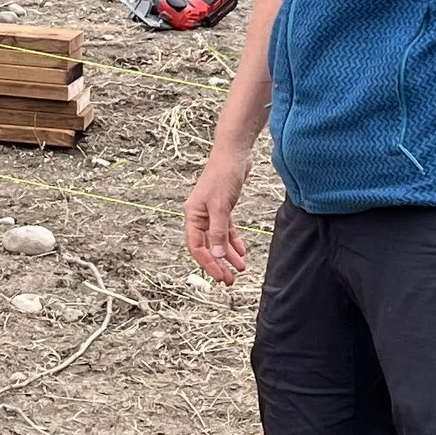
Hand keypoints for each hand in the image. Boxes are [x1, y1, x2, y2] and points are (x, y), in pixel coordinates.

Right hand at [185, 147, 251, 286]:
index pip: (197, 246)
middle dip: (218, 264)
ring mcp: (211, 212)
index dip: (208, 263)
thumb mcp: (221, 206)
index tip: (220, 277)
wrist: (234, 154)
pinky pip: (226, 230)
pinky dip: (233, 241)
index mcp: (193, 215)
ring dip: (228, 255)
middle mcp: (199, 215)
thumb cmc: (223, 176)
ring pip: (218, 239)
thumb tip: (217, 255)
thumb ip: (219, 231)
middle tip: (229, 280)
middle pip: (206, 246)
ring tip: (239, 269)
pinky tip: (241, 252)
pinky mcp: (223, 208)